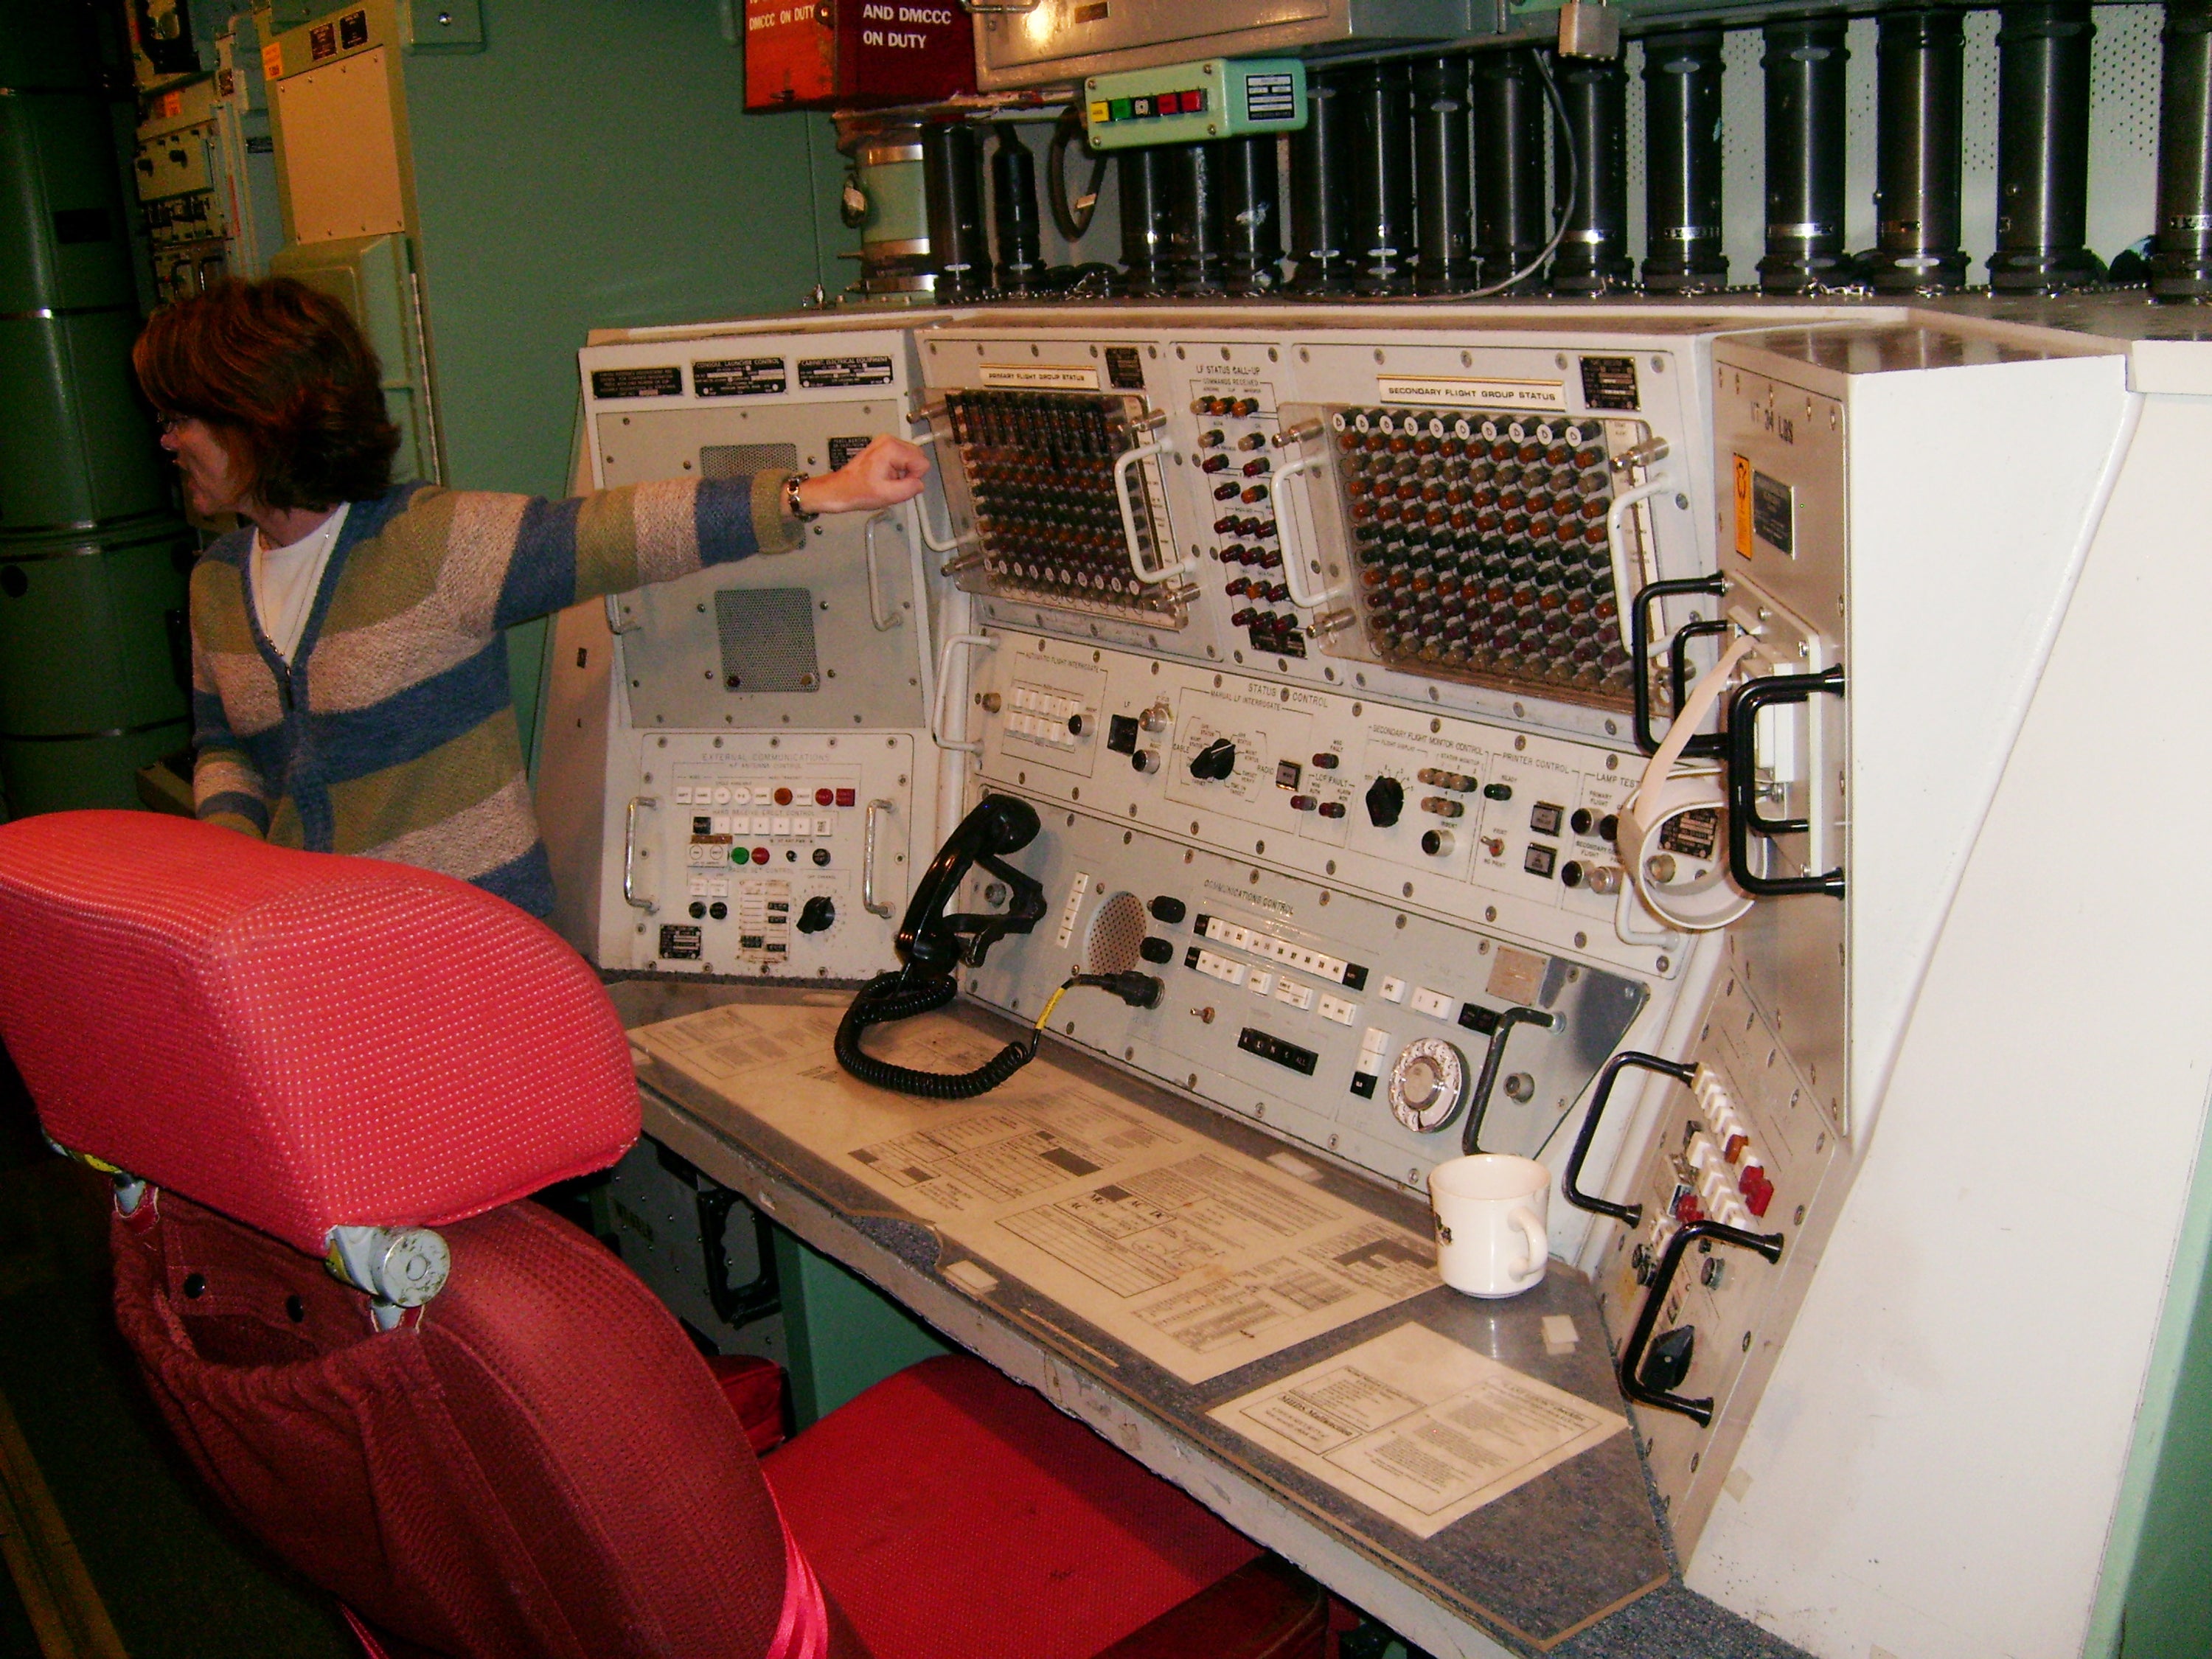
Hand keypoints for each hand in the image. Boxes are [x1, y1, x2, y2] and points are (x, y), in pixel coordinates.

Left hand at [795, 436, 930, 515]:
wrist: (841, 489)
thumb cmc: (858, 491)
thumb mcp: (889, 495)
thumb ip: (911, 488)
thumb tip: (919, 484)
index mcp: (891, 448)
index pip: (922, 462)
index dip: (913, 478)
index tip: (898, 484)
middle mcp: (889, 440)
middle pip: (918, 457)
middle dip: (909, 473)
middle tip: (892, 482)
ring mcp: (885, 442)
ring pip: (911, 458)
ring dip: (903, 472)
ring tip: (886, 479)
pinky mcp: (883, 447)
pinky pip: (902, 458)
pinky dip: (897, 469)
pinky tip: (884, 475)